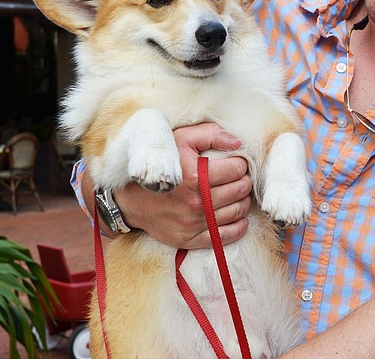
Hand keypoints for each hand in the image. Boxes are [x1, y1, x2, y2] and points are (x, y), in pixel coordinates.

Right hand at [115, 123, 253, 248]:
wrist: (130, 199)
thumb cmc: (159, 164)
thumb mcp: (180, 139)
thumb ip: (211, 134)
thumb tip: (237, 143)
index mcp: (195, 177)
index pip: (237, 169)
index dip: (241, 163)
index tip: (236, 162)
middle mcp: (196, 202)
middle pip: (240, 190)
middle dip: (244, 180)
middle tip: (238, 177)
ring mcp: (194, 223)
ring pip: (237, 211)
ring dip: (243, 201)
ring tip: (237, 193)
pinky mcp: (190, 239)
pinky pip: (225, 236)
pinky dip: (238, 226)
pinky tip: (238, 216)